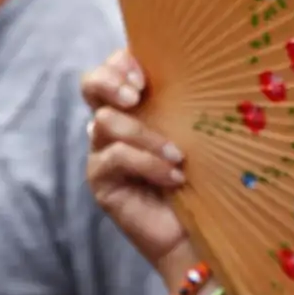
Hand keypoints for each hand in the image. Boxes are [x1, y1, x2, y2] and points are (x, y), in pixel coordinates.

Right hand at [82, 50, 191, 267]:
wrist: (195, 231)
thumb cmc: (200, 177)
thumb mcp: (195, 133)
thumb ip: (186, 104)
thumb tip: (204, 71)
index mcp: (133, 105)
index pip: (112, 67)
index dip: (120, 63)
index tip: (145, 76)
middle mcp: (111, 124)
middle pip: (90, 85)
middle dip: (110, 82)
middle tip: (136, 97)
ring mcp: (102, 151)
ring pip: (106, 122)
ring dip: (146, 136)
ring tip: (178, 156)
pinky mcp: (100, 180)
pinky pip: (114, 157)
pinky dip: (147, 163)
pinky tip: (173, 176)